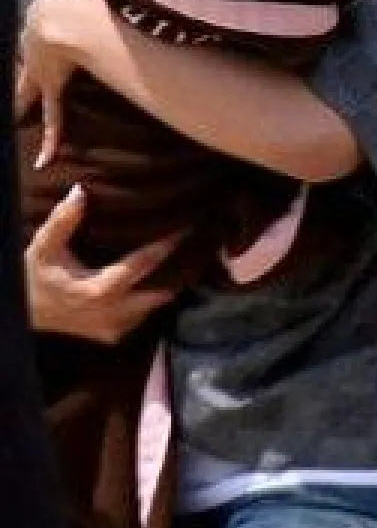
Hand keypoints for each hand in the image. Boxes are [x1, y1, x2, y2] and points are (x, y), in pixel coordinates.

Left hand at [16, 0, 103, 166]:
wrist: (68, 14)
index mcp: (43, 17)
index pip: (37, 26)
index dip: (41, 30)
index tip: (42, 35)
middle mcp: (35, 44)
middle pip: (24, 58)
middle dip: (21, 70)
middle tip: (17, 84)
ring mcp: (41, 68)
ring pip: (27, 89)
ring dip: (22, 103)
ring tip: (16, 120)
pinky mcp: (52, 86)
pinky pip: (52, 115)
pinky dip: (50, 137)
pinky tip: (44, 158)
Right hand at [26, 186, 183, 343]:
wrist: (26, 314)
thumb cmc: (37, 276)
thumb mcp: (44, 247)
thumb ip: (63, 221)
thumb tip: (80, 191)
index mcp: (97, 291)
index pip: (142, 265)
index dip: (166, 247)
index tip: (186, 229)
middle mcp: (111, 314)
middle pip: (161, 293)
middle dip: (180, 272)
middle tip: (199, 247)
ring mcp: (114, 328)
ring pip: (155, 306)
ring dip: (169, 284)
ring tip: (188, 258)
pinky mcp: (114, 336)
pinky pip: (144, 316)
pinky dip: (153, 298)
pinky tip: (163, 277)